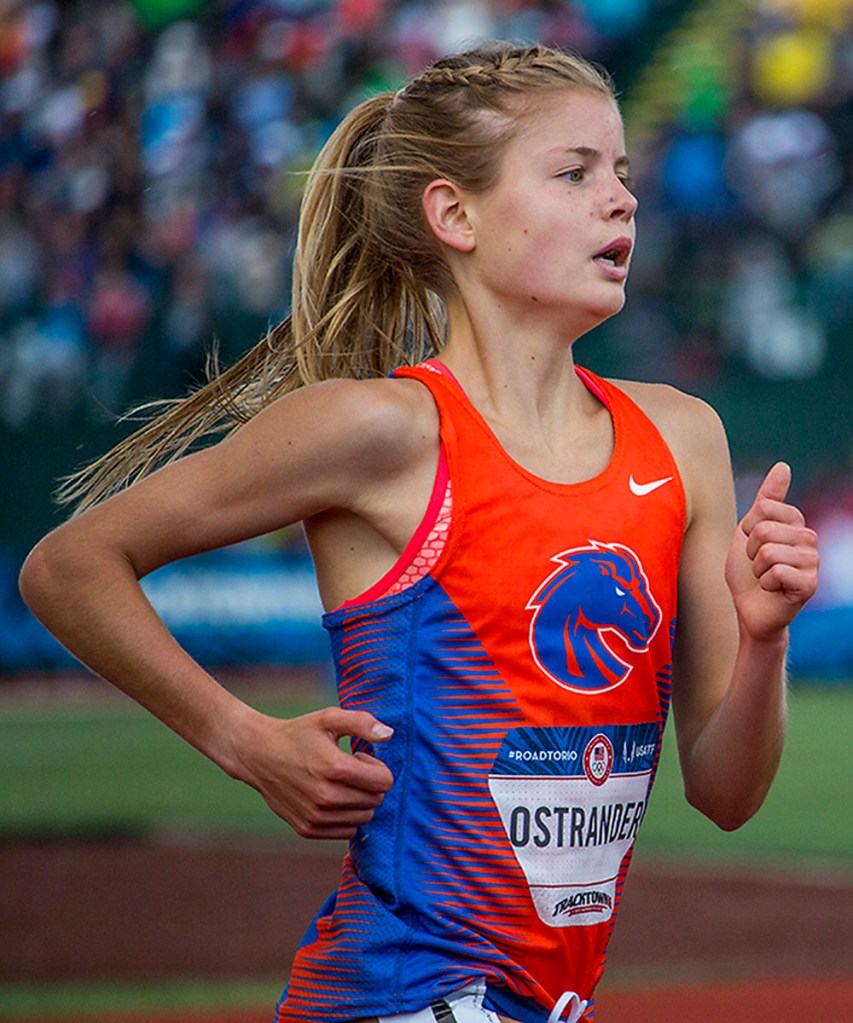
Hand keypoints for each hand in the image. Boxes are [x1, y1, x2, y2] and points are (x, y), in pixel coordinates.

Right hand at [230, 706, 394, 838]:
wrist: (259, 755)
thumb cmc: (299, 734)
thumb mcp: (329, 718)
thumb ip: (362, 723)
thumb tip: (389, 735)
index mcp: (336, 768)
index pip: (384, 781)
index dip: (377, 767)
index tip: (358, 757)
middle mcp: (327, 797)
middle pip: (376, 800)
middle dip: (369, 783)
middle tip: (347, 769)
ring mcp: (316, 816)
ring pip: (364, 817)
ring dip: (358, 800)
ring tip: (337, 783)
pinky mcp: (308, 829)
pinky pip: (348, 831)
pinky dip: (346, 816)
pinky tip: (330, 797)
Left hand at [725, 462, 818, 641]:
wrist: (749, 609)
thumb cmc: (748, 571)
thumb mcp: (749, 530)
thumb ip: (766, 499)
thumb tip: (783, 466)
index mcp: (795, 522)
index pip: (763, 508)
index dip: (748, 528)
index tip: (752, 544)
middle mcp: (809, 538)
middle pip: (764, 530)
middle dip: (750, 551)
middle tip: (758, 565)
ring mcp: (812, 561)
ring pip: (768, 552)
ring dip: (757, 569)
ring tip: (765, 577)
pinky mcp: (810, 584)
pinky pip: (777, 573)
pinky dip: (766, 583)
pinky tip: (774, 589)